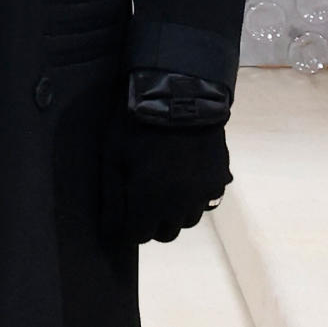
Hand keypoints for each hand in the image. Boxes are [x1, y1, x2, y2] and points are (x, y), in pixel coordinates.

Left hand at [100, 114, 231, 243]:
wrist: (179, 92)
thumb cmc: (137, 122)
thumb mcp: (113, 155)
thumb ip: (112, 198)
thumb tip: (109, 233)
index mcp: (150, 202)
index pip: (138, 236)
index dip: (128, 226)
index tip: (124, 212)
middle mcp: (180, 205)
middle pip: (165, 232)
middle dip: (151, 222)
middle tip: (142, 198)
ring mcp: (203, 193)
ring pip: (187, 219)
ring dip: (174, 211)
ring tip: (164, 185)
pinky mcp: (219, 179)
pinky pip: (206, 200)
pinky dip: (194, 195)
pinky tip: (185, 174)